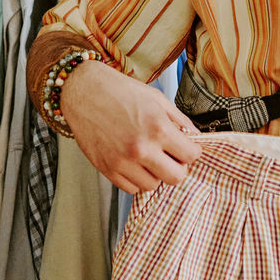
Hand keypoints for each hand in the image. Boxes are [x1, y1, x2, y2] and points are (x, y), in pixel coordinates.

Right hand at [61, 59, 203, 193]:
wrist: (83, 91)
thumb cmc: (119, 91)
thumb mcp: (156, 99)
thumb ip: (179, 120)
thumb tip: (196, 137)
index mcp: (157, 127)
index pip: (191, 156)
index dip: (191, 151)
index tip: (185, 147)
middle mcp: (141, 148)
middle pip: (176, 177)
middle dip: (177, 167)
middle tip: (170, 156)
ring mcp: (123, 162)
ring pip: (153, 185)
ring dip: (155, 173)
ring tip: (148, 156)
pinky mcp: (107, 169)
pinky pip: (132, 188)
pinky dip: (136, 179)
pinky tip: (133, 162)